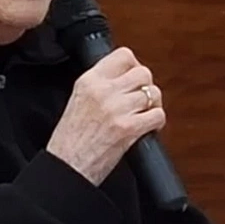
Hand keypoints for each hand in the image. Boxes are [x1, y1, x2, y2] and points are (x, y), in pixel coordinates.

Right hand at [46, 47, 165, 184]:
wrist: (67, 167)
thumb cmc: (70, 141)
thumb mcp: (78, 100)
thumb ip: (99, 85)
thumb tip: (125, 77)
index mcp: (89, 81)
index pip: (123, 55)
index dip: (135, 66)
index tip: (134, 78)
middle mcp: (103, 91)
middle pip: (143, 73)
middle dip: (146, 86)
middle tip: (141, 99)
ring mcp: (117, 109)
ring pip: (153, 93)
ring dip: (153, 105)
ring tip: (144, 115)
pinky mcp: (128, 128)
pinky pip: (157, 115)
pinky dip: (157, 122)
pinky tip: (148, 128)